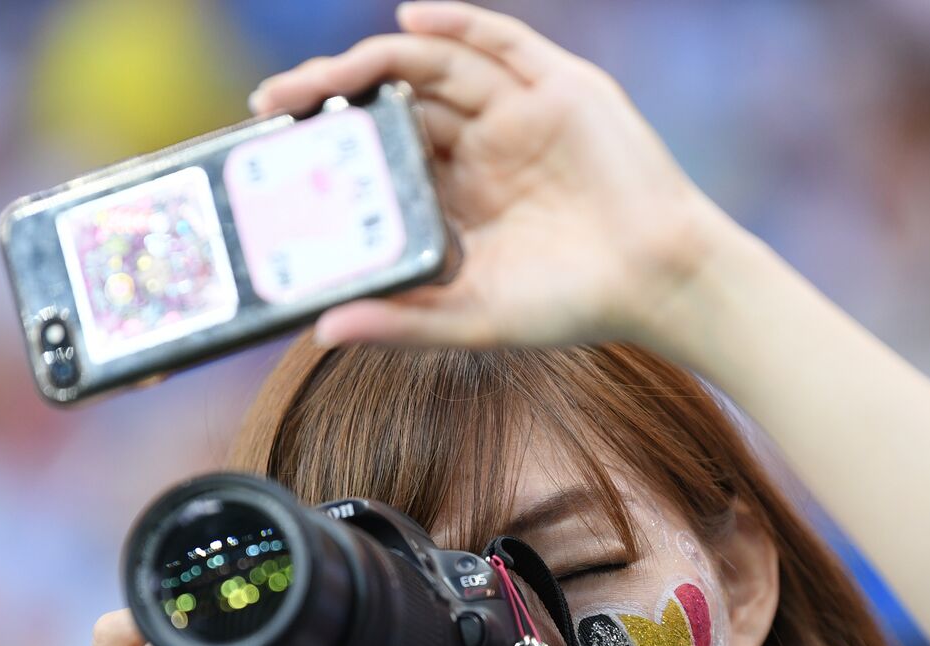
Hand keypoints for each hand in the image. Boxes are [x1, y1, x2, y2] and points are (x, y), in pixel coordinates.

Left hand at [250, 1, 728, 352]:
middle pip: (395, 102)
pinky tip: (411, 21)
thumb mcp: (470, 317)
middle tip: (271, 103)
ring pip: (435, 67)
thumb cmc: (570, 305)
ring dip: (375, 62)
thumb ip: (399, 322)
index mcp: (456, 195)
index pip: (380, 153)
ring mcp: (518, 113)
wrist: (658, 283)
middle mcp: (480, 146)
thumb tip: (321, 330)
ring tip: (319, 76)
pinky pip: (503, 42)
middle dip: (332, 98)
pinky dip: (457, 24)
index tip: (272, 148)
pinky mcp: (560, 89)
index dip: (329, 144)